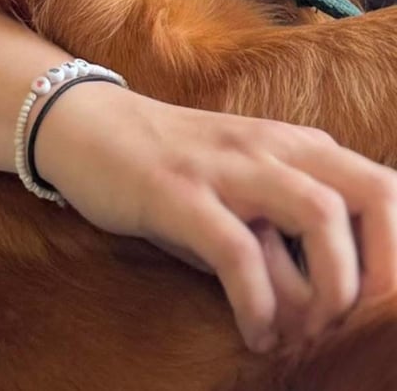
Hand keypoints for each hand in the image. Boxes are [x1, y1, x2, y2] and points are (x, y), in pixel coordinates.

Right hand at [34, 83, 396, 353]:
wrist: (89, 125)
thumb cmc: (172, 169)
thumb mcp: (239, 193)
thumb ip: (284, 236)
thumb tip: (324, 311)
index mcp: (294, 145)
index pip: (383, 188)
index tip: (378, 307)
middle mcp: (271, 147)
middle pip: (371, 195)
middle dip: (381, 272)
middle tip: (353, 323)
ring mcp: (226, 166)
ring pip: (318, 214)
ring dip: (328, 289)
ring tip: (305, 332)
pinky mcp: (177, 191)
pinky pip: (238, 251)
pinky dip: (257, 304)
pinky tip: (253, 332)